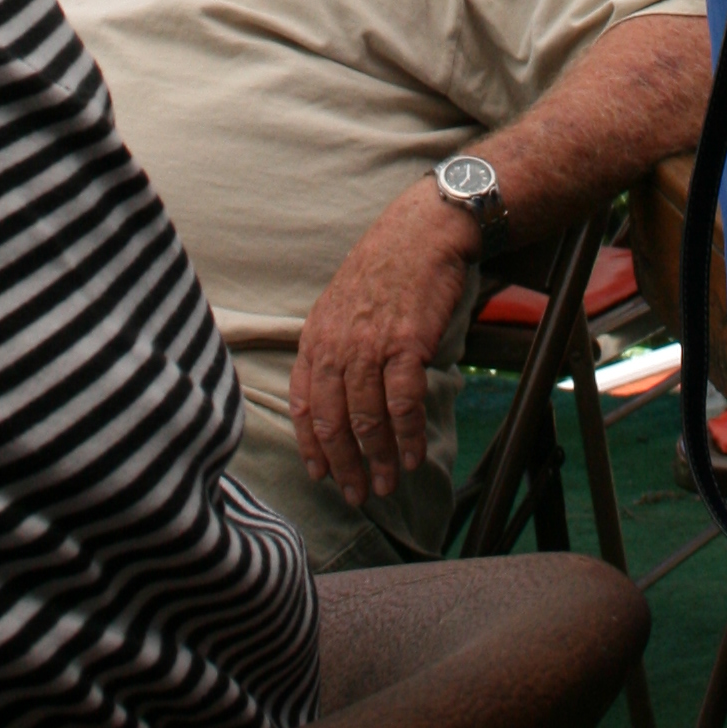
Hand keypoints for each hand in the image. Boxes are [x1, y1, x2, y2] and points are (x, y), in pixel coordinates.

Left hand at [288, 185, 479, 507]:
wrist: (421, 233)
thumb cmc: (384, 269)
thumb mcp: (340, 304)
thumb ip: (332, 347)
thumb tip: (334, 394)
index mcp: (315, 336)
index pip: (304, 404)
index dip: (311, 445)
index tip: (320, 475)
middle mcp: (336, 344)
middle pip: (333, 420)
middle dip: (344, 465)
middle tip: (356, 495)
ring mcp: (370, 345)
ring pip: (367, 418)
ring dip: (377, 459)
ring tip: (385, 485)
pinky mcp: (406, 344)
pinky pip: (403, 403)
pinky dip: (407, 435)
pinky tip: (411, 456)